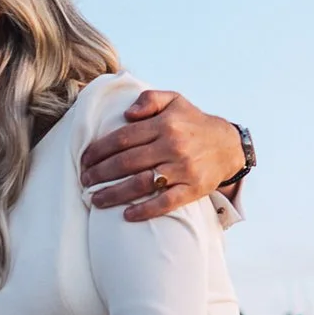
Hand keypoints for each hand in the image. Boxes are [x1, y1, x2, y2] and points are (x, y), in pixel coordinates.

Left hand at [79, 90, 246, 220]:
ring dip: (114, 194)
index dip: (99, 150)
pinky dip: (145, 210)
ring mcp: (183, 169)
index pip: (123, 138)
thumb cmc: (193, 123)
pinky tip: (127, 215)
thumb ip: (149, 100)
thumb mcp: (174, 100)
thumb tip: (126, 114)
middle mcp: (173, 146)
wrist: (229, 145)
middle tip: (84, 180)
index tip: (84, 159)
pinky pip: (166, 203)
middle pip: (126, 162)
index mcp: (165, 124)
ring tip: (95, 200)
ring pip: (141, 183)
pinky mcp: (193, 189)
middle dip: (100, 172)